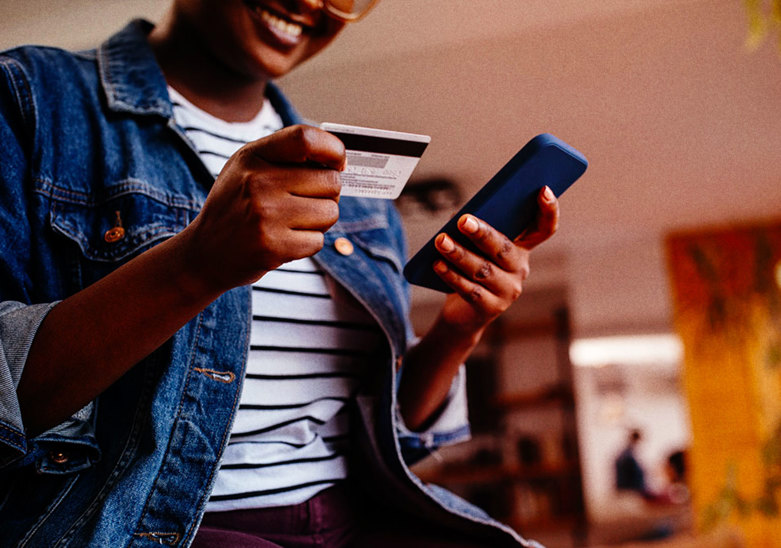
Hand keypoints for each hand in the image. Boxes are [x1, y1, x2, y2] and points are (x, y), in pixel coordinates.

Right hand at [176, 125, 344, 292]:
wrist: (206, 252)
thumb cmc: (237, 206)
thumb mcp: (248, 168)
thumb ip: (287, 156)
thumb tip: (339, 160)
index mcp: (253, 156)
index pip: (305, 139)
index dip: (333, 149)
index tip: (338, 162)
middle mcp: (258, 183)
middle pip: (331, 181)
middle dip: (328, 194)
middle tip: (307, 201)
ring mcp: (265, 216)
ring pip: (330, 212)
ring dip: (320, 221)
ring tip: (294, 222)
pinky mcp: (273, 247)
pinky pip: (318, 241)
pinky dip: (308, 243)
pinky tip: (285, 240)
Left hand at [432, 186, 559, 335]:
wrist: (462, 312)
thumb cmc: (469, 267)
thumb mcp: (474, 245)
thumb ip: (473, 228)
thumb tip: (460, 217)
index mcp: (522, 247)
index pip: (544, 228)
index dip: (548, 210)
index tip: (543, 189)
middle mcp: (520, 268)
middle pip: (504, 248)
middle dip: (483, 233)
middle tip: (463, 220)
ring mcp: (508, 290)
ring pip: (483, 269)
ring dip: (460, 254)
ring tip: (440, 241)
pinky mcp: (490, 308)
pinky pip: (470, 289)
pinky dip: (452, 276)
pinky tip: (438, 264)